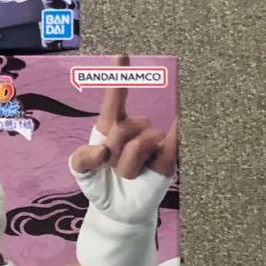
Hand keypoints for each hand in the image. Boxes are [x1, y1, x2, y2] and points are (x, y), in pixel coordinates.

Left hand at [70, 55, 177, 222]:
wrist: (116, 211)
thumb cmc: (99, 184)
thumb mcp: (81, 171)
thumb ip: (81, 159)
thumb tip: (102, 152)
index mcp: (111, 126)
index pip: (115, 99)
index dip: (118, 78)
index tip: (121, 54)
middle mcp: (134, 130)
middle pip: (122, 128)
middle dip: (112, 153)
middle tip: (111, 169)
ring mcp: (153, 143)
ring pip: (139, 144)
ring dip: (126, 167)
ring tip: (127, 176)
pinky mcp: (167, 160)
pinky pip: (172, 143)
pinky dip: (179, 132)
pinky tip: (184, 119)